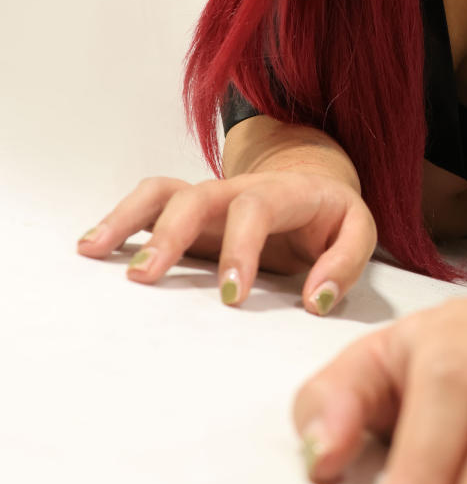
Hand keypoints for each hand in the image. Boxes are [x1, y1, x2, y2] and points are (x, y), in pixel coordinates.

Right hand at [76, 172, 377, 314]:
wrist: (314, 183)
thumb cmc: (331, 217)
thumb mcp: (358, 232)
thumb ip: (345, 263)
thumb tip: (315, 299)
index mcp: (285, 191)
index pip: (255, 208)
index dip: (240, 248)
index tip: (230, 296)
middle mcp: (238, 188)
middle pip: (197, 197)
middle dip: (168, 235)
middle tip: (145, 278)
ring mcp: (208, 198)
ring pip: (162, 194)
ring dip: (126, 220)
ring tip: (92, 251)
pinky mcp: (189, 213)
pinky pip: (149, 206)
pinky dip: (120, 223)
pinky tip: (93, 249)